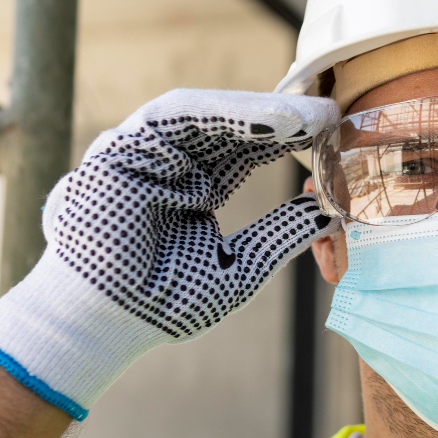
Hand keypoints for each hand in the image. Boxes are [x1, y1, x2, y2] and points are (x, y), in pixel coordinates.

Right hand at [0, 89, 340, 418]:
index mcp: (197, 190)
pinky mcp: (120, 146)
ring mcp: (146, 153)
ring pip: (208, 116)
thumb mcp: (242, 265)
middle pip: (233, 127)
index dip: (289, 140)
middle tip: (330, 115)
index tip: (332, 135)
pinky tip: (267, 118)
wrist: (105, 325)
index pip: (249, 151)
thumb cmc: (165, 305)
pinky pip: (173, 116)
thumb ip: (281, 234)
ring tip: (308, 117)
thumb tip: (331, 213)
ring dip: (260, 112)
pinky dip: (220, 113)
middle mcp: (173, 165)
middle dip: (282, 119)